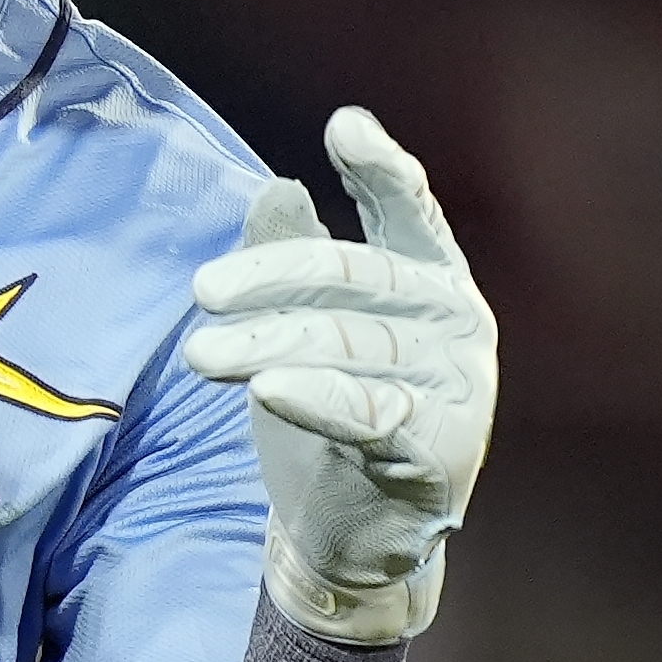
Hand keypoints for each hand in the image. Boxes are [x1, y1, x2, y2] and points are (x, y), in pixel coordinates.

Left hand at [178, 108, 495, 645]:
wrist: (356, 533)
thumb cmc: (332, 417)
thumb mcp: (308, 329)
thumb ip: (296, 256)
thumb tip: (277, 187)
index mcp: (432, 280)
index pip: (410, 212)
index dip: (381, 169)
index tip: (344, 127)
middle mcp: (458, 324)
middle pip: (361, 277)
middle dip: (274, 279)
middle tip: (201, 292)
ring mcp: (459, 388)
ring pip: (353, 346)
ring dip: (271, 345)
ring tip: (201, 353)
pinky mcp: (440, 451)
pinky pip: (371, 413)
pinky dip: (317, 397)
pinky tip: (270, 388)